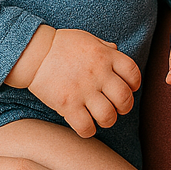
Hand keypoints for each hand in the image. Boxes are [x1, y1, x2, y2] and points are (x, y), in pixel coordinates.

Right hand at [7, 28, 140, 137]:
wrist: (35, 52)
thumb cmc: (63, 45)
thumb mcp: (88, 39)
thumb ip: (105, 47)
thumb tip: (117, 51)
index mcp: (105, 55)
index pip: (133, 72)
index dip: (135, 84)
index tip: (129, 88)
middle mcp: (98, 73)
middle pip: (125, 98)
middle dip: (125, 107)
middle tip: (117, 107)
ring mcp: (83, 90)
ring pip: (108, 116)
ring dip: (108, 120)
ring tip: (101, 117)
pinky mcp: (68, 105)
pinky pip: (86, 127)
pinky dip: (89, 131)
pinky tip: (85, 124)